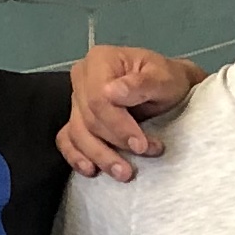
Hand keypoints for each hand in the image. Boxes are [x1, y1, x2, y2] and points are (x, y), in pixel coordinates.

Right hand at [56, 48, 200, 180]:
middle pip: (88, 119)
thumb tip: (113, 93)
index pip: (98, 99)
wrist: (168, 89)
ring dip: (99, 157)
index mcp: (100, 60)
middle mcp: (82, 77)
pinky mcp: (76, 119)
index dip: (118, 126)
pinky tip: (92, 170)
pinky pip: (67, 140)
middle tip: (140, 158)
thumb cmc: (167, 80)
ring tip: (123, 173)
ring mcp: (77, 100)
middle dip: (114, 144)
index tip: (140, 144)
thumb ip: (141, 84)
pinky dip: (76, 157)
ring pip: (78, 133)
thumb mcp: (164, 78)